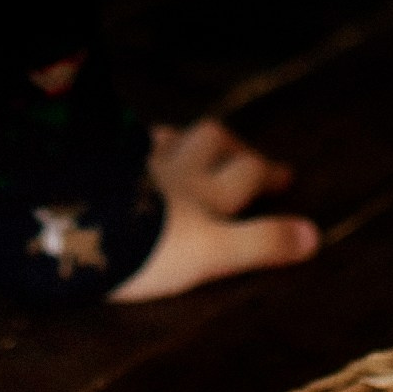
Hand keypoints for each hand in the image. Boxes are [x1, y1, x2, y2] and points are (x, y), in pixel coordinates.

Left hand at [108, 117, 317, 300]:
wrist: (79, 225)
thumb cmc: (149, 245)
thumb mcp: (214, 253)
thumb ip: (261, 244)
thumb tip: (314, 236)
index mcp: (205, 191)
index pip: (247, 173)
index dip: (268, 174)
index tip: (285, 177)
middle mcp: (174, 169)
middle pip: (210, 141)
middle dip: (232, 146)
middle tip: (244, 154)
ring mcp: (133, 164)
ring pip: (167, 138)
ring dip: (184, 139)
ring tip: (188, 145)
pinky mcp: (97, 168)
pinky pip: (120, 148)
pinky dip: (133, 146)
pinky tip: (127, 152)